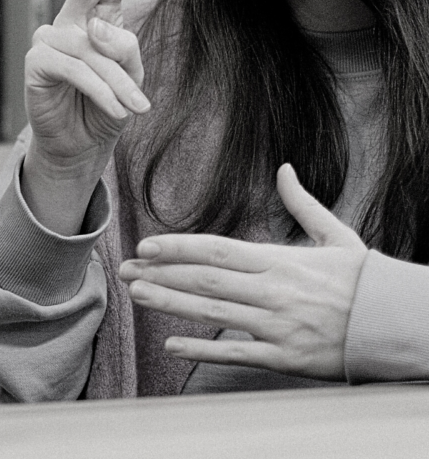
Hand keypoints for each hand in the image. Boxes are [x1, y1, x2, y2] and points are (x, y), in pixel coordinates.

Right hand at [24, 0, 148, 168]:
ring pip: (96, 50)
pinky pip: (79, 70)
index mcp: (96, 22)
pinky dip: (103, 91)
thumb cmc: (105, 109)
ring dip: (121, 83)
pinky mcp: (38, 65)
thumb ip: (124, 49)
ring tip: (137, 109)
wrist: (79, 149)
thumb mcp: (130, 78)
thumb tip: (96, 27)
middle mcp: (72, 25)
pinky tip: (118, 110)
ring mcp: (51, 42)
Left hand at [117, 163, 368, 379]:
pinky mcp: (288, 358)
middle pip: (206, 279)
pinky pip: (237, 355)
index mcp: (281, 261)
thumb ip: (301, 204)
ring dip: (171, 303)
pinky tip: (171, 345)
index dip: (177, 246)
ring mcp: (280, 326)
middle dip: (161, 273)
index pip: (217, 249)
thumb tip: (283, 169)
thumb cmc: (365, 279)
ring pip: (214, 314)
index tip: (145, 244)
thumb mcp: (337, 235)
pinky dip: (202, 351)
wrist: (402, 323)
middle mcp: (275, 291)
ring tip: (137, 295)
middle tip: (126, 270)